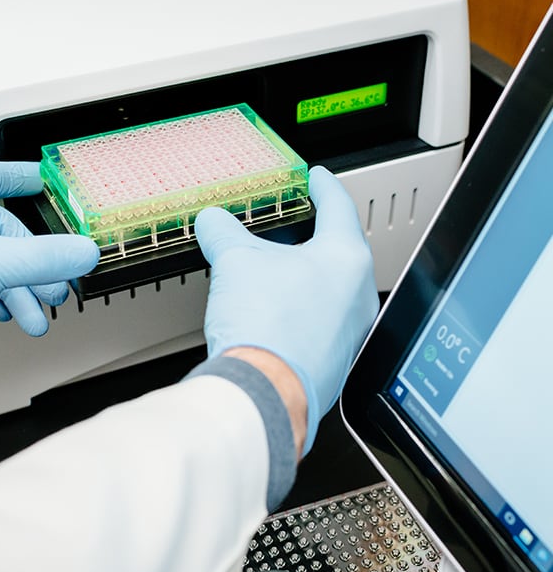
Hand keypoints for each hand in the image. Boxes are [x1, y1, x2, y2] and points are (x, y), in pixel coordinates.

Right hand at [195, 166, 378, 452]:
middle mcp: (357, 296)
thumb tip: (213, 222)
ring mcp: (349, 332)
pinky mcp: (333, 360)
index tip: (318, 179)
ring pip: (329, 290)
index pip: (339, 207)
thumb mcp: (236, 261)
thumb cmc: (267, 329)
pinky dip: (299, 311)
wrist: (265, 392)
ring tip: (274, 273)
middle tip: (295, 225)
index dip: (324, 187)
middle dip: (313, 236)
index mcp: (346, 260)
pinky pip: (319, 322)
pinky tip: (273, 314)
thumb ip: (224, 232)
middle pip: (338, 251)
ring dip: (303, 277)